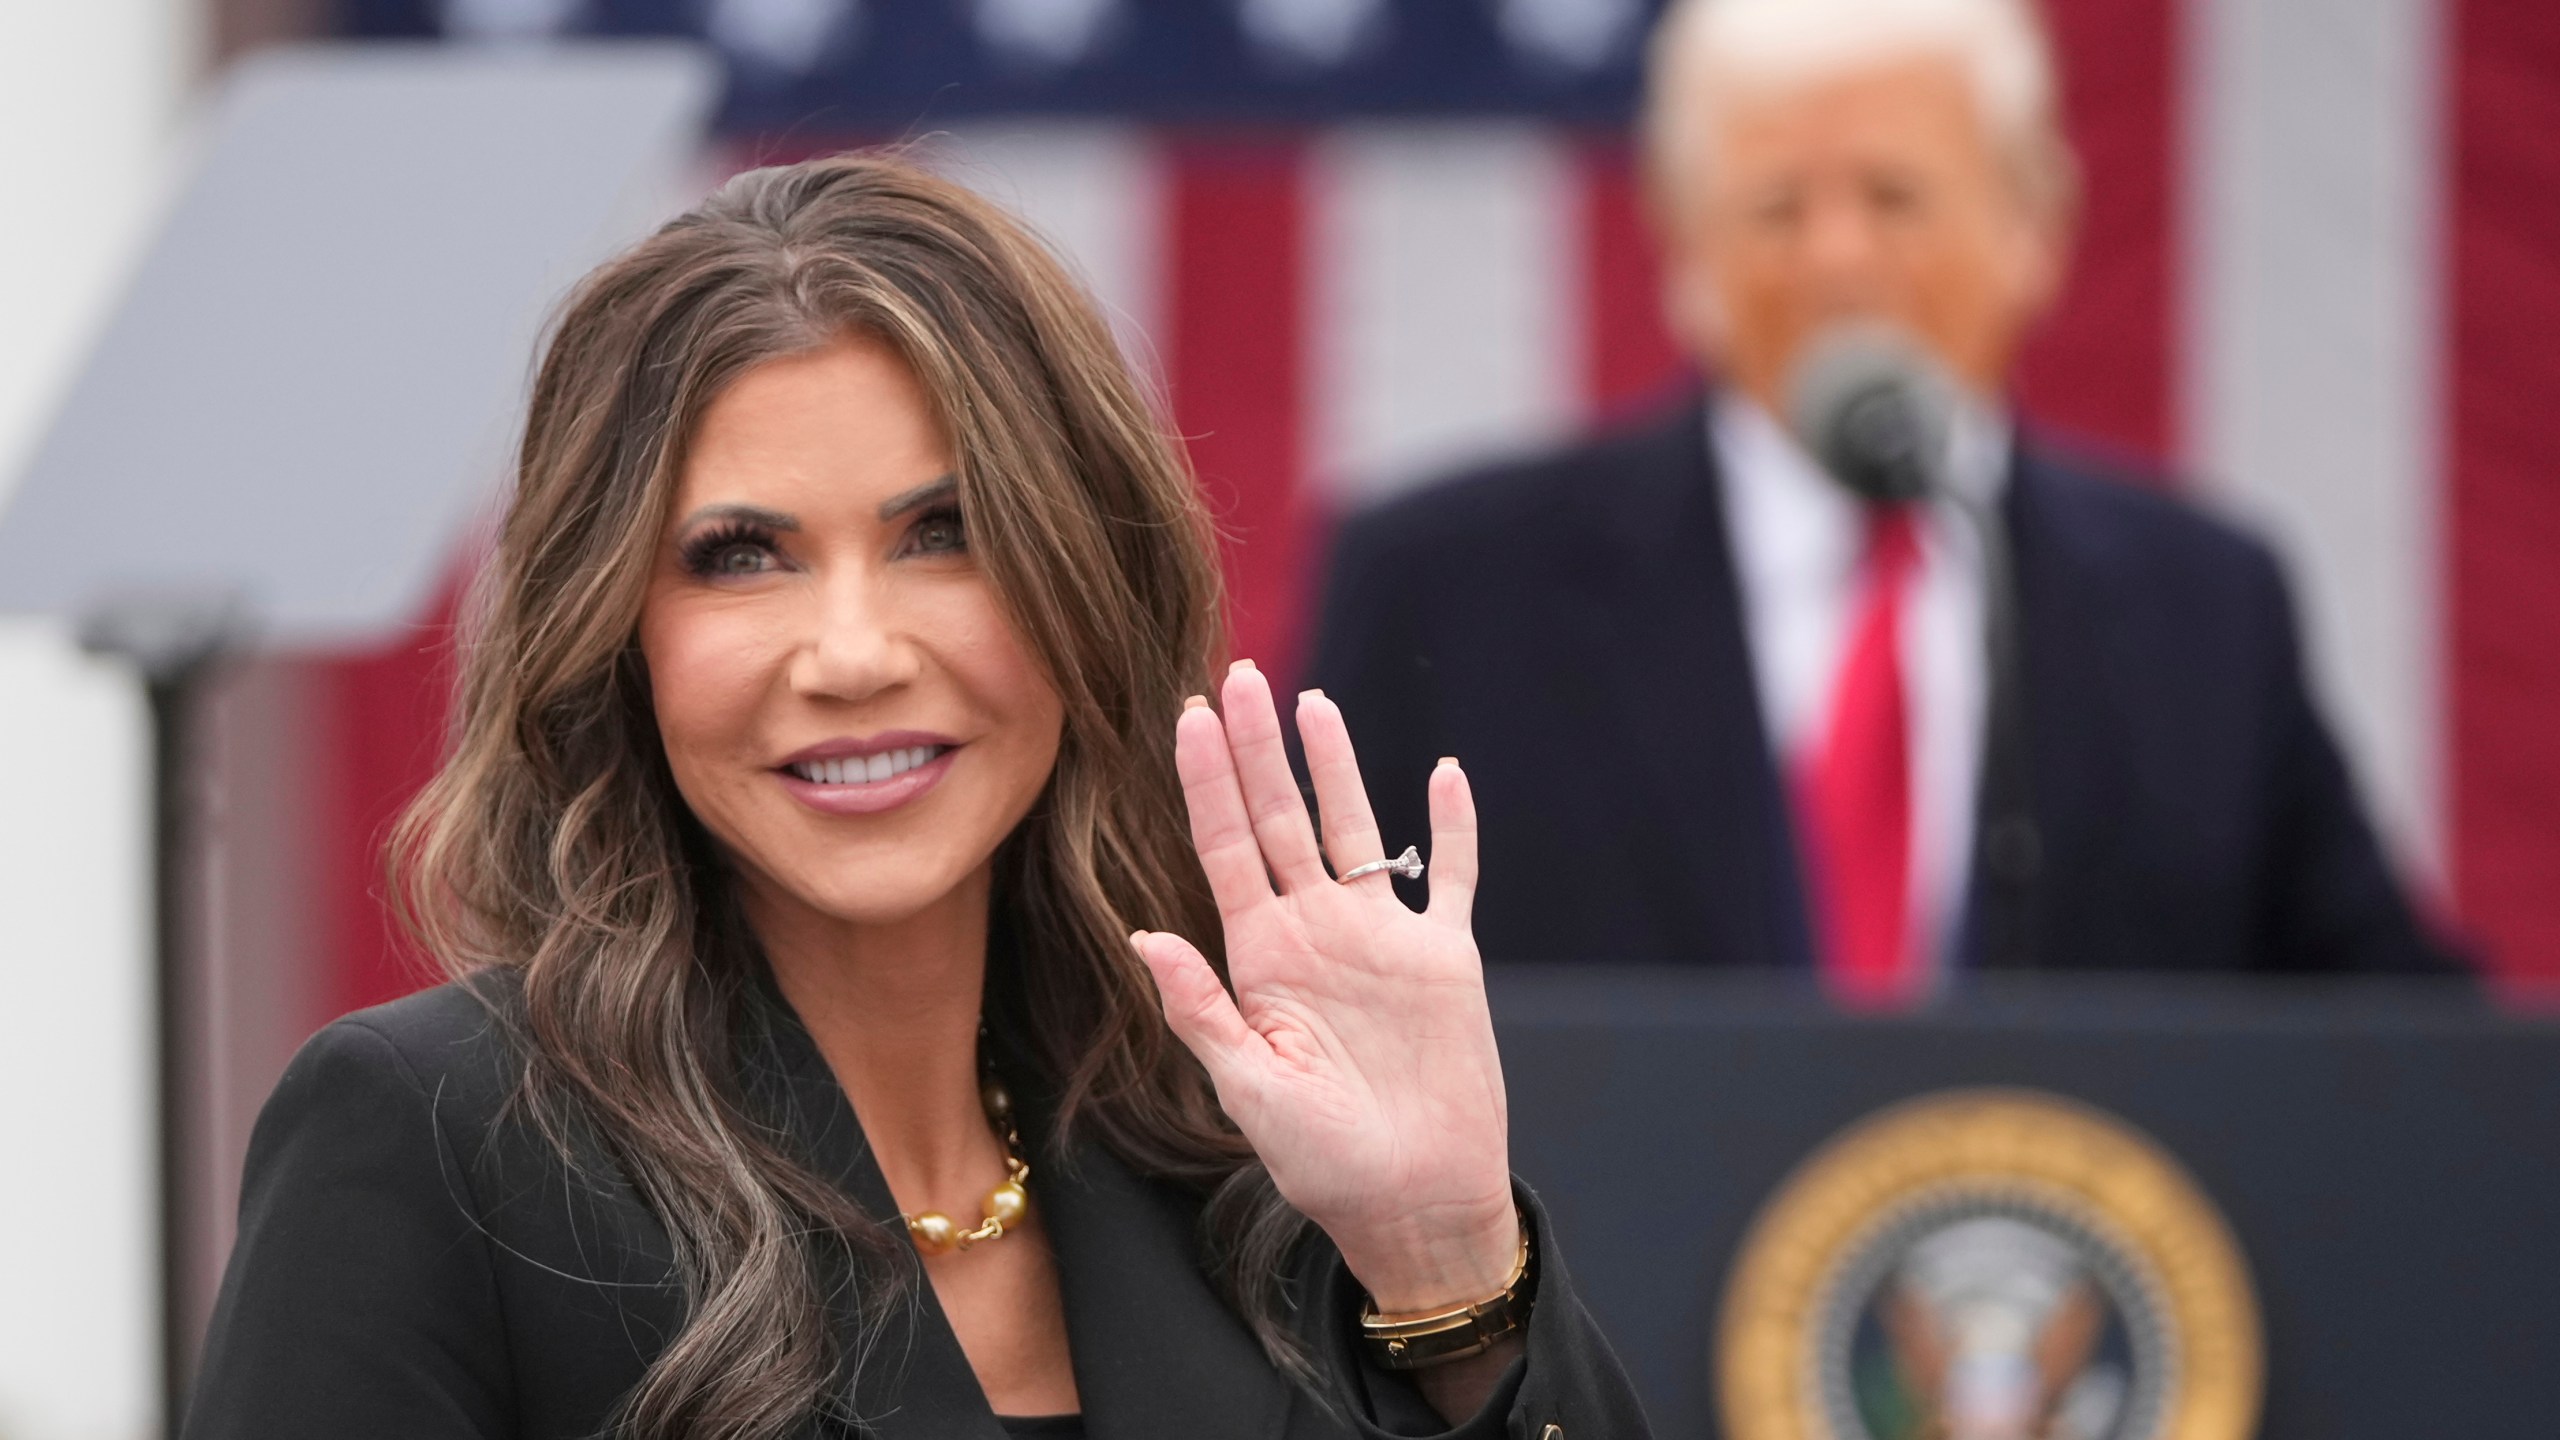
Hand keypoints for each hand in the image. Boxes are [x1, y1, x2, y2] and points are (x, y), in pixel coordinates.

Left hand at [1132, 661, 1517, 1312]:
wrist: (1415, 1199)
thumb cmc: (1323, 1161)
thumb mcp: (1248, 1091)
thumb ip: (1202, 1011)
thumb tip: (1145, 936)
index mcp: (1262, 957)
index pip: (1225, 848)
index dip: (1206, 781)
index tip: (1184, 717)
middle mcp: (1317, 932)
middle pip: (1281, 819)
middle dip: (1256, 748)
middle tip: (1236, 674)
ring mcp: (1383, 938)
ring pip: (1356, 828)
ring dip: (1336, 767)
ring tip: (1311, 702)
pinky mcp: (1447, 957)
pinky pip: (1454, 877)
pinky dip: (1453, 827)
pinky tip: (1446, 772)